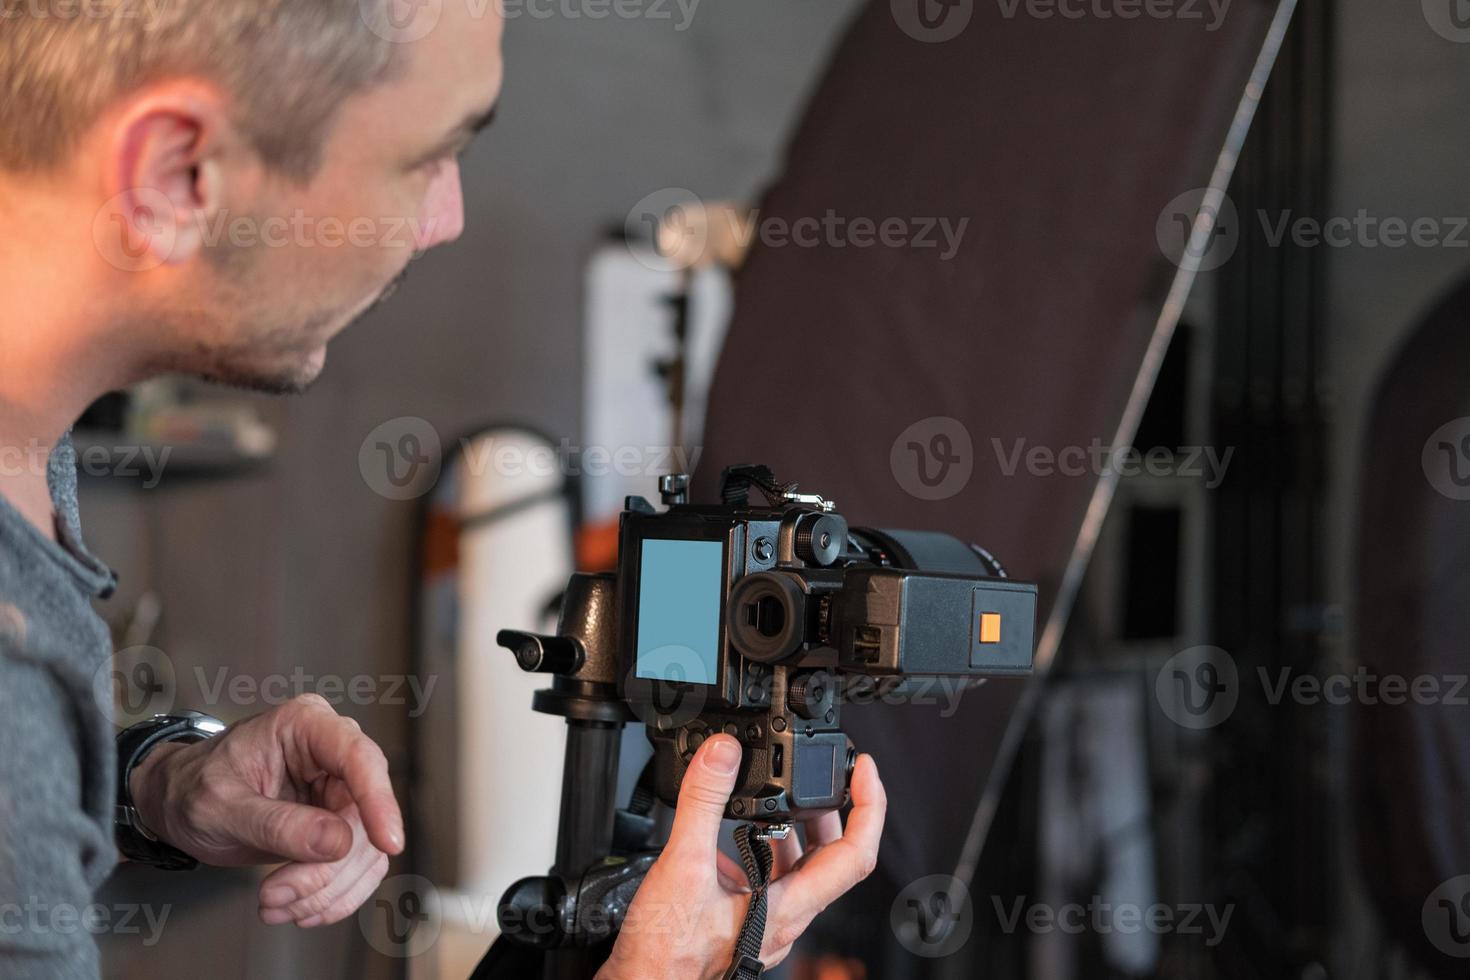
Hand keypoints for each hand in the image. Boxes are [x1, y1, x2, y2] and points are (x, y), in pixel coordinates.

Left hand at [129, 694, 404, 927]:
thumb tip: (337, 842)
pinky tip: (296, 907)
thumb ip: (277, 824)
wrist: (176, 803)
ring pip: (366, 847)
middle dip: (327, 867)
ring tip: (274, 904)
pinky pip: (358, 865)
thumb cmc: (192, 788)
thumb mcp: (220, 807)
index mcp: (305, 725)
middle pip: (362, 814)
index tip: (387, 843)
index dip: (379, 800)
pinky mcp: (341, 823)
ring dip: (325, 888)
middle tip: (276, 895)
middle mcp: (332, 753)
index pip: (359, 756)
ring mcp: (340, 789)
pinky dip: (330, 895)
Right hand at [597, 735, 885, 979]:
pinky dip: (756, 846)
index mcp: (788, 908)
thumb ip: (703, 804)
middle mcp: (785, 917)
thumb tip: (723, 753)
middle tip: (816, 771)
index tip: (864, 769)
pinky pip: (765, 877)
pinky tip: (729, 832)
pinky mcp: (741, 921)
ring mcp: (764, 921)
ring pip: (796, 866)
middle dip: (826, 806)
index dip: (869, 806)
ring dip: (791, 826)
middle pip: (829, 855)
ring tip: (773, 791)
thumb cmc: (664, 956)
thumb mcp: (682, 866)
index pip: (855, 854)